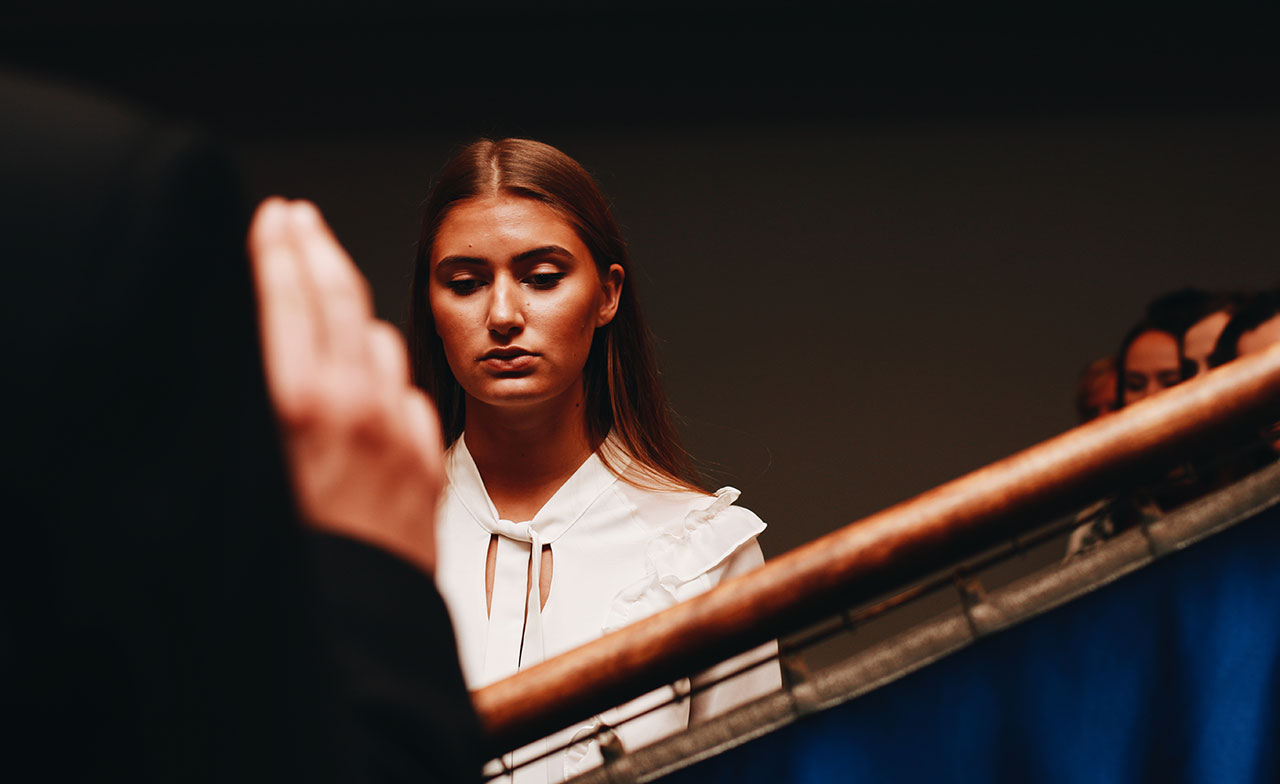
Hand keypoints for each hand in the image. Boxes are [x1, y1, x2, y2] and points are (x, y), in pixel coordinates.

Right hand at [249, 198, 442, 574]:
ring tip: (331, 291)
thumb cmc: (296, 571)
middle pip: (340, 302)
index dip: (280, 248)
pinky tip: (372, 373)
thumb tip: (251, 364)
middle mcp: (356, 410)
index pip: (289, 299)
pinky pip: (410, 393)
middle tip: (301, 218)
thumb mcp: (243, 482)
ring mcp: (399, 433)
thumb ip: (256, 412)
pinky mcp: (426, 462)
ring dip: (356, 312)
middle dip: (317, 248)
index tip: (273, 216)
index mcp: (298, 410)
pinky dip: (388, 373)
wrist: (364, 640)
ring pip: (382, 343)